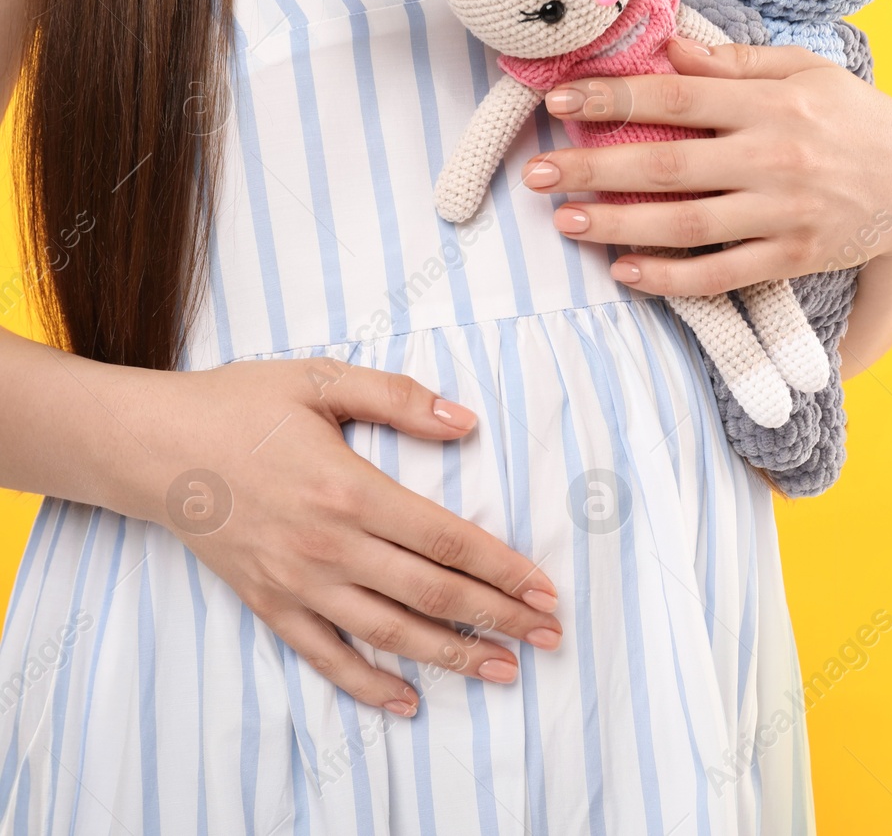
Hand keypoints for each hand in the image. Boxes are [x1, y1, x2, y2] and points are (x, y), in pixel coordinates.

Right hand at [112, 358, 561, 715]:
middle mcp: (329, 547)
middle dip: (498, 617)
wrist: (151, 448)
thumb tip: (467, 420)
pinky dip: (368, 685)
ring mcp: (298, 583)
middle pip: (432, 595)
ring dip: (452, 656)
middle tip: (549, 635)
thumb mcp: (321, 381)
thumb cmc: (239, 407)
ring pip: (390, 633)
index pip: (447, 541)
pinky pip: (325, 658)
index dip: (503, 568)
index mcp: (351, 490)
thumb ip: (398, 397)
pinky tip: (409, 700)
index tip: (545, 588)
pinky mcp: (270, 605)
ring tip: (504, 669)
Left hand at [522, 39, 891, 295]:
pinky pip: (722, 273)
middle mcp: (773, 157)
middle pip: (668, 164)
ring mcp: (783, 213)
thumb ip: (736, 63)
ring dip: (620, 225)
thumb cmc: (856, 117)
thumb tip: (668, 48)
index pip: (676, 99)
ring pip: (687, 224)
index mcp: (771, 102)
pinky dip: (672, 278)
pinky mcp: (793, 258)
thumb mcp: (806, 70)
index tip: (561, 104)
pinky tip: (626, 272)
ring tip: (566, 223)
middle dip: (595, 169)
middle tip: (537, 174)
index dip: (613, 100)